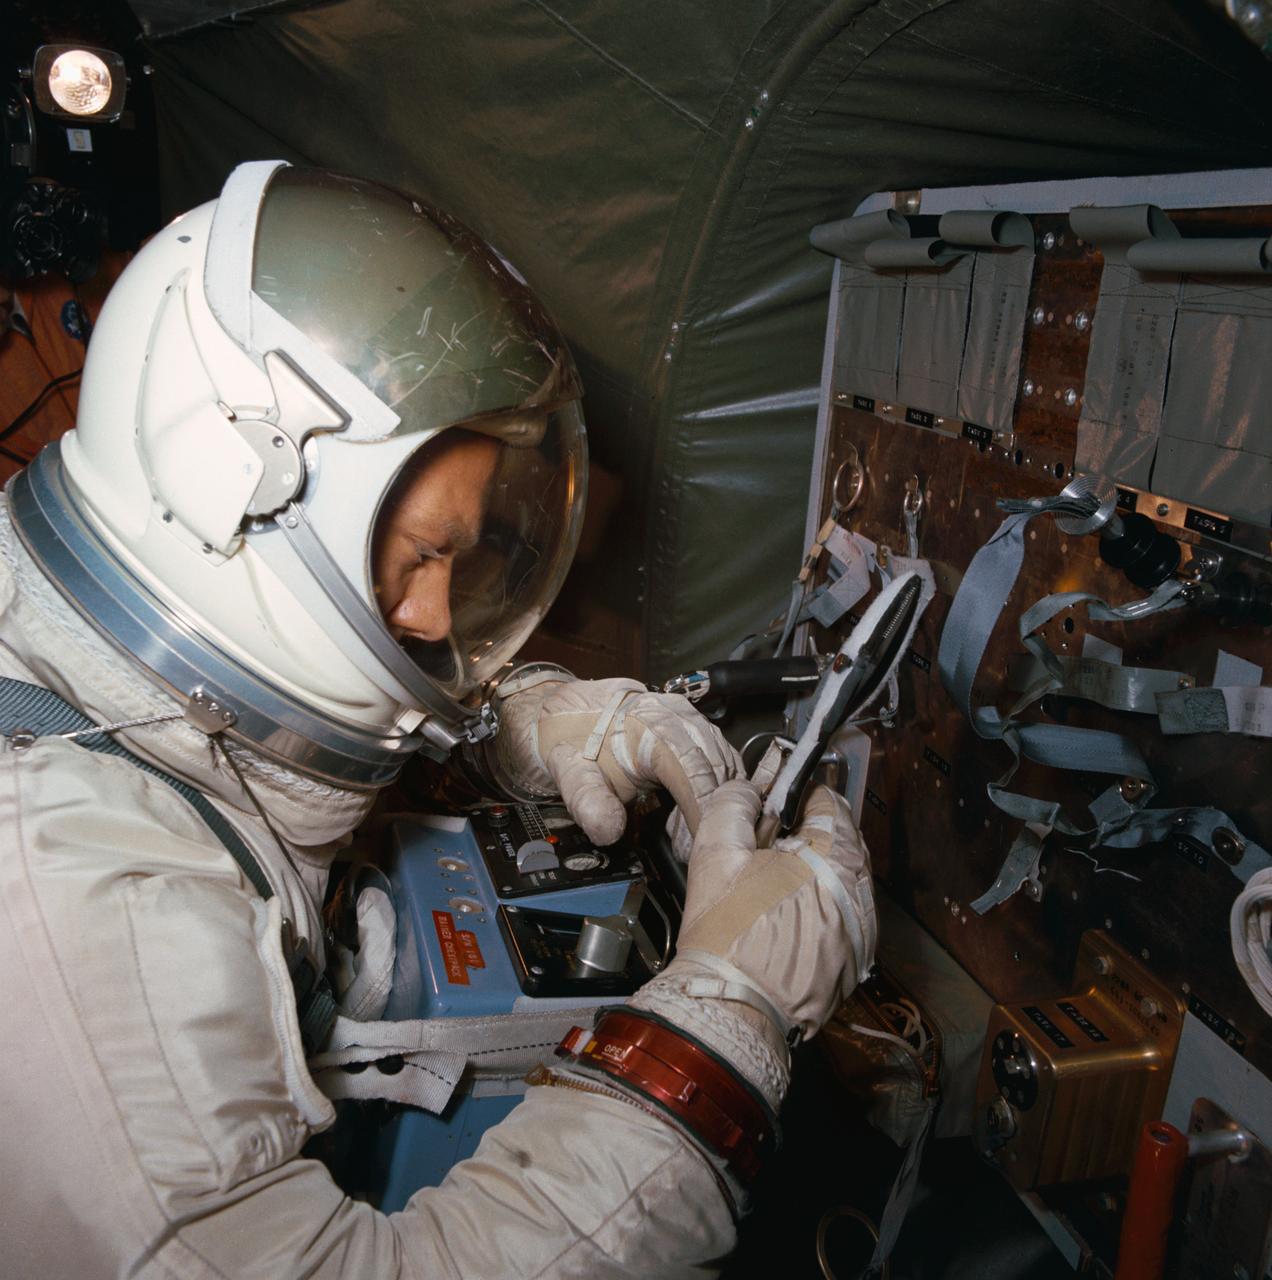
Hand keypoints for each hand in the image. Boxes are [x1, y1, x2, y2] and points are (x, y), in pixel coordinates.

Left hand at [495, 676, 741, 847]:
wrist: (577, 710)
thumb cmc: (576, 740)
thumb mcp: (570, 770)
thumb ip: (586, 799)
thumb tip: (608, 830)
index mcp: (650, 723)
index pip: (691, 768)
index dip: (698, 808)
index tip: (694, 842)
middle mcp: (680, 716)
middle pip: (714, 769)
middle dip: (707, 813)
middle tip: (685, 846)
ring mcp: (695, 721)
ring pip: (725, 767)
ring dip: (714, 803)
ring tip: (684, 832)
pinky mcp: (702, 730)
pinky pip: (724, 763)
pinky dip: (716, 790)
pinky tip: (692, 812)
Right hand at [673, 778, 875, 1042]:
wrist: (732, 1008)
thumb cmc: (726, 931)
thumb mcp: (716, 851)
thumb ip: (733, 804)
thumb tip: (748, 791)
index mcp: (838, 859)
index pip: (829, 801)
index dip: (795, 795)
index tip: (770, 804)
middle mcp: (863, 893)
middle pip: (839, 841)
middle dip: (804, 836)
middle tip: (763, 847)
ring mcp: (862, 931)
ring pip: (840, 880)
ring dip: (812, 874)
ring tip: (770, 887)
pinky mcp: (854, 961)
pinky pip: (841, 916)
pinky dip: (817, 908)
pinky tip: (782, 919)